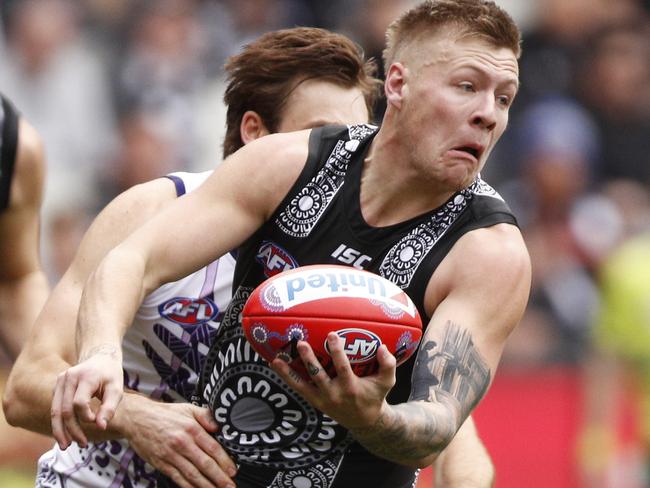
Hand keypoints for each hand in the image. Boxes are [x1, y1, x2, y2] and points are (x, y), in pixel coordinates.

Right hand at [51, 344, 122, 448]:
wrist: (101, 358)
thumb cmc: (111, 375)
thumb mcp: (117, 389)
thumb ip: (110, 408)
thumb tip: (101, 427)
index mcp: (85, 376)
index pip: (79, 402)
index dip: (86, 417)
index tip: (97, 423)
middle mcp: (68, 377)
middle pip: (65, 410)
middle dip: (72, 430)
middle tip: (83, 444)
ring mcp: (60, 381)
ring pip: (55, 411)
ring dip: (60, 431)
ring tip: (66, 446)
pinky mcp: (57, 387)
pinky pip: (54, 408)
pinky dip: (59, 423)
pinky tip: (65, 434)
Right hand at [118, 395, 237, 487]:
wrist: (137, 419)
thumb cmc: (164, 414)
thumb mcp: (188, 408)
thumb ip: (206, 416)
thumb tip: (220, 426)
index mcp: (191, 428)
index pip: (213, 448)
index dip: (225, 461)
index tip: (234, 470)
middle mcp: (182, 443)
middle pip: (205, 464)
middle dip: (220, 477)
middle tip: (230, 486)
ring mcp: (171, 455)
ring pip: (193, 474)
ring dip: (207, 485)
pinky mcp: (161, 464)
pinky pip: (178, 478)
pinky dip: (189, 487)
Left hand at [270, 332, 396, 429]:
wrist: (365, 422)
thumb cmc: (375, 396)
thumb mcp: (387, 382)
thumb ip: (387, 364)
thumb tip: (381, 347)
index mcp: (351, 387)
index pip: (342, 368)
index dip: (336, 351)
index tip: (331, 334)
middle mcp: (333, 394)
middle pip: (318, 375)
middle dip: (308, 359)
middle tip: (301, 342)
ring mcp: (321, 399)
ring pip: (302, 385)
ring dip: (289, 371)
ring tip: (277, 358)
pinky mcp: (314, 401)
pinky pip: (298, 388)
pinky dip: (286, 377)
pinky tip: (275, 363)